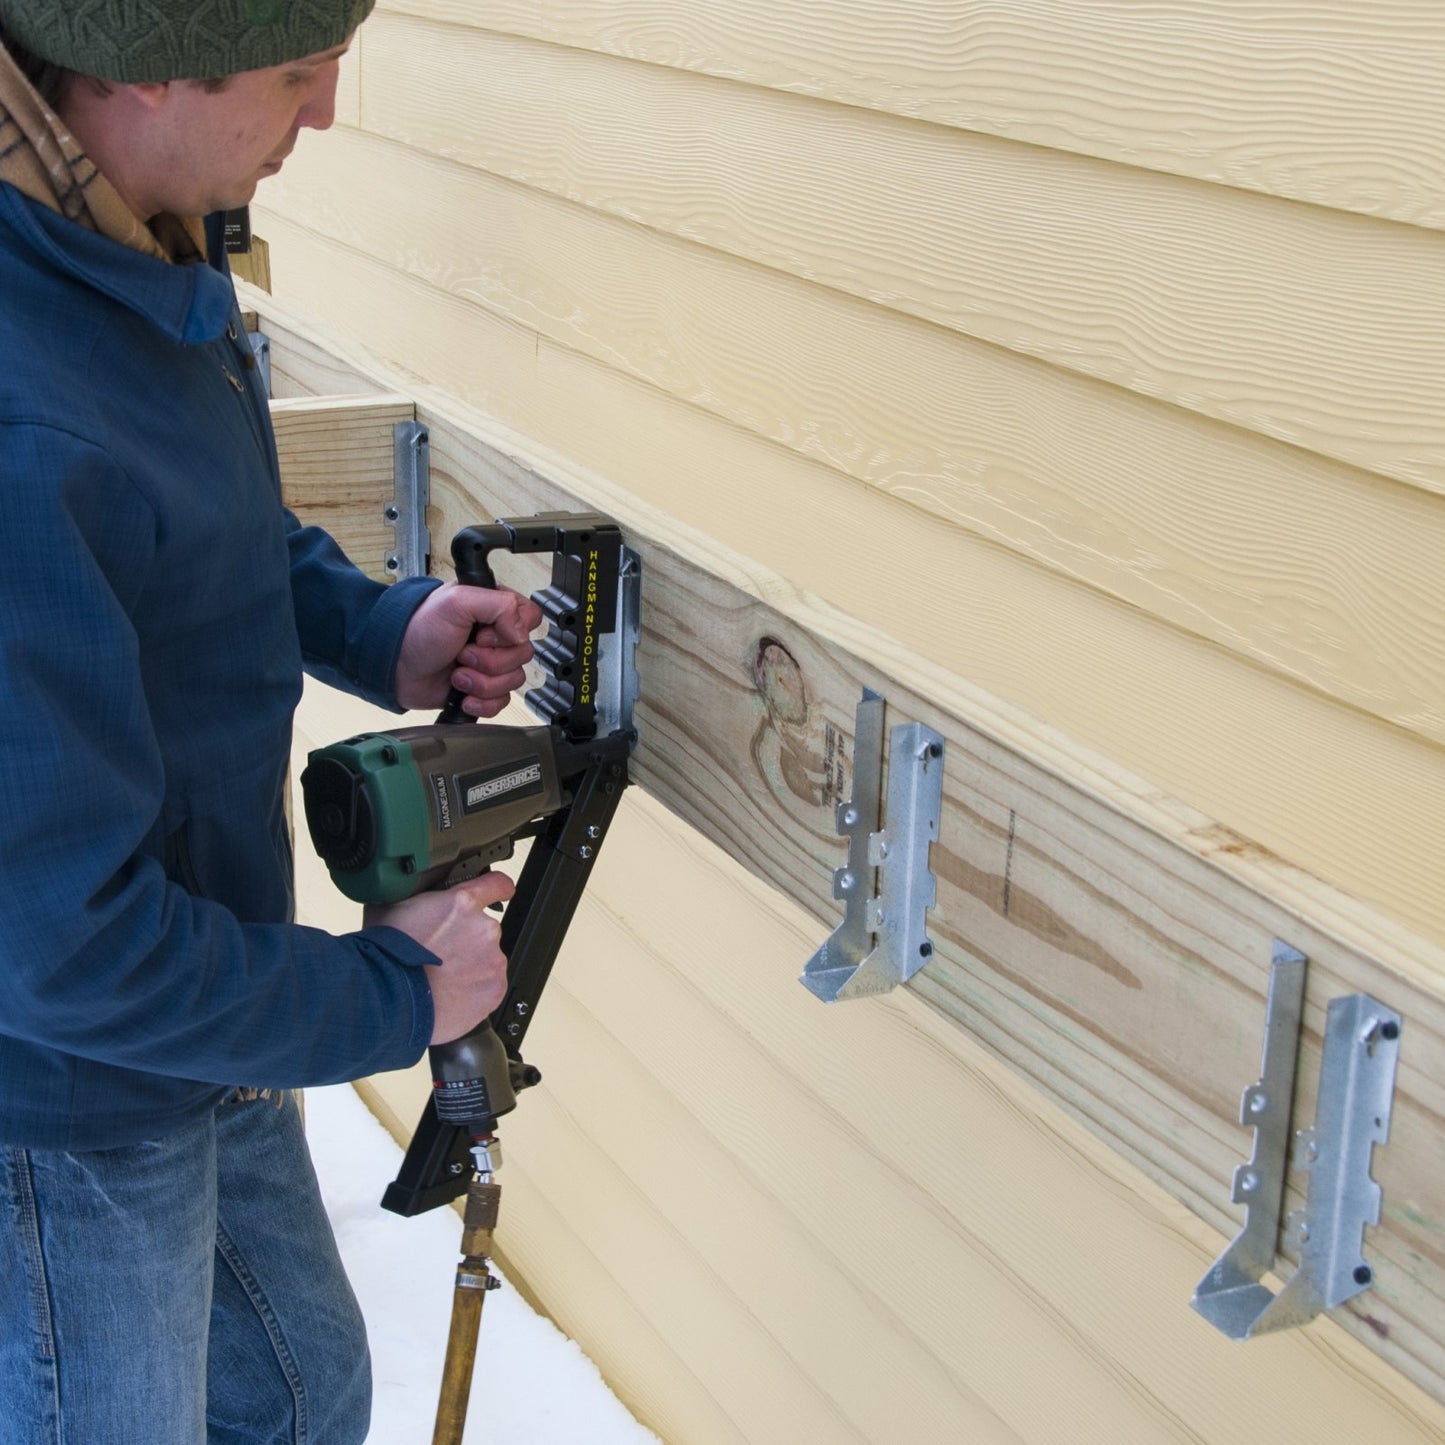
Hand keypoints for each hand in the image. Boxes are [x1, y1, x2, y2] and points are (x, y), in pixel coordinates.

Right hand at [365, 872, 515, 1043]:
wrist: (386, 998)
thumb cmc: (385, 955)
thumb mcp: (395, 905)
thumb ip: (420, 895)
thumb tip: (417, 887)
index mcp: (462, 904)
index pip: (497, 884)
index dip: (496, 888)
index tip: (499, 892)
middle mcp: (484, 929)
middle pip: (484, 929)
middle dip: (466, 939)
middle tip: (441, 953)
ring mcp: (492, 961)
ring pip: (487, 959)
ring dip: (470, 966)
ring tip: (441, 978)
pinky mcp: (494, 989)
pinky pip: (489, 986)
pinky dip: (473, 991)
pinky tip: (450, 993)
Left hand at [395, 583, 543, 716]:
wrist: (393, 665)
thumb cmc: (417, 629)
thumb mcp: (457, 601)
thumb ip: (498, 605)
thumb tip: (522, 632)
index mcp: (494, 609)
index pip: (530, 619)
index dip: (512, 632)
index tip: (484, 634)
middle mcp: (496, 636)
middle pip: (523, 654)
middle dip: (490, 660)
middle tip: (463, 653)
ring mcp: (490, 664)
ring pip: (514, 681)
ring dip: (482, 682)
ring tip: (457, 674)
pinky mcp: (482, 689)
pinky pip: (501, 702)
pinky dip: (481, 701)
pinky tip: (462, 693)